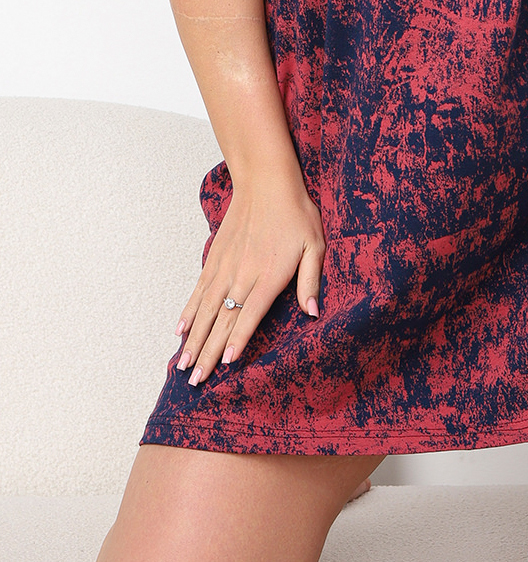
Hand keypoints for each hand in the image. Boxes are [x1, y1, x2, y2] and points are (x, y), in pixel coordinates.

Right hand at [174, 163, 324, 385]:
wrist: (266, 181)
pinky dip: (187, 311)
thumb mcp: (315, 245)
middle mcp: (243, 274)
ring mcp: (225, 267)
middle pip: (222, 319)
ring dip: (193, 339)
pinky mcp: (214, 258)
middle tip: (195, 380)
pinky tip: (179, 330)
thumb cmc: (296, 214)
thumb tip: (312, 312)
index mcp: (269, 276)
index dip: (237, 340)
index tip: (224, 364)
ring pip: (205, 309)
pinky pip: (198, 290)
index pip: (250, 315)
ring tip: (182, 364)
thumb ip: (311, 280)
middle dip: (208, 352)